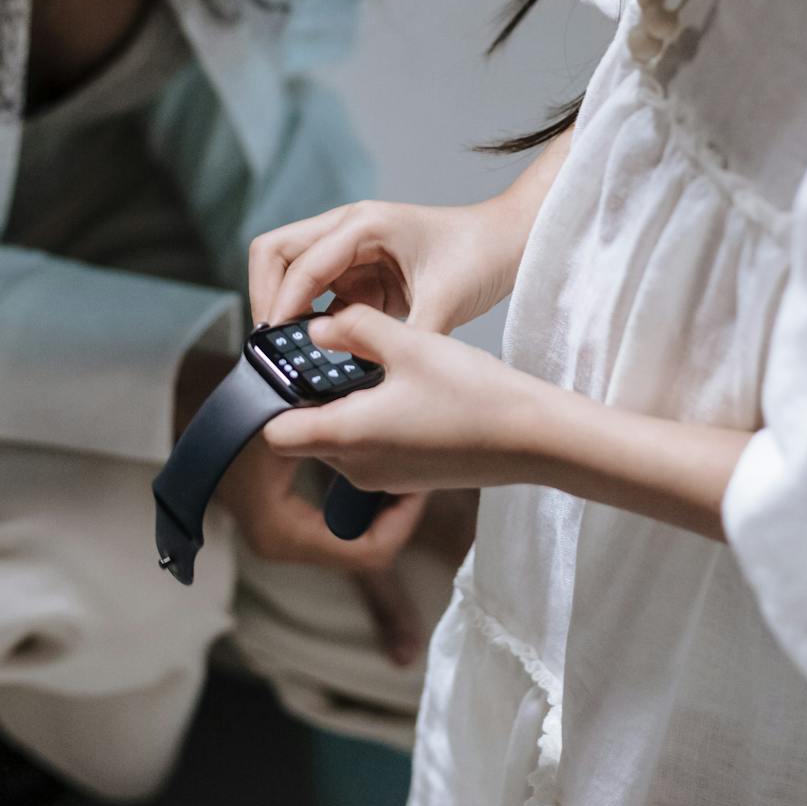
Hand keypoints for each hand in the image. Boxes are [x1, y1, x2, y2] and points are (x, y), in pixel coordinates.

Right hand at [213, 435, 429, 573]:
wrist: (200, 420)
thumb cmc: (234, 420)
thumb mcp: (282, 423)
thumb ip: (323, 432)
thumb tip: (376, 431)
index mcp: (285, 535)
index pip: (370, 551)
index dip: (404, 519)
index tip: (418, 481)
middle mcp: (285, 546)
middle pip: (368, 550)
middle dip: (398, 513)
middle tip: (416, 472)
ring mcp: (286, 539)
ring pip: (357, 540)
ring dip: (383, 509)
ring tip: (401, 469)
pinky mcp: (288, 527)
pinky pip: (341, 529)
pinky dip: (363, 505)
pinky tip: (375, 472)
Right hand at [248, 197, 527, 336]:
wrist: (507, 242)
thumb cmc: (481, 256)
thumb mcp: (445, 302)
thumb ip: (405, 339)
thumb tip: (371, 379)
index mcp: (365, 224)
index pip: (301, 262)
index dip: (284, 304)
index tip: (276, 345)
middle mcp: (348, 229)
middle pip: (275, 253)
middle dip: (266, 296)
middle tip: (273, 346)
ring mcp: (348, 249)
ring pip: (287, 272)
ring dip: (283, 308)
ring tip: (291, 354)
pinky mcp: (356, 272)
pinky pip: (315, 293)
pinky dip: (308, 319)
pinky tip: (320, 352)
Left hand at [261, 306, 551, 494]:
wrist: (532, 438)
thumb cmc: (473, 393)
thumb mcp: (409, 342)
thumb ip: (354, 328)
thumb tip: (318, 327)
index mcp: (347, 435)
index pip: (274, 432)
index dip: (276, 398)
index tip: (292, 363)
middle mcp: (356, 467)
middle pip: (304, 436)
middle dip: (311, 398)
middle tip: (336, 353)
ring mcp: (382, 478)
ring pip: (337, 443)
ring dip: (344, 409)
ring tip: (376, 367)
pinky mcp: (407, 477)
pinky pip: (369, 451)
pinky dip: (372, 423)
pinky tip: (404, 390)